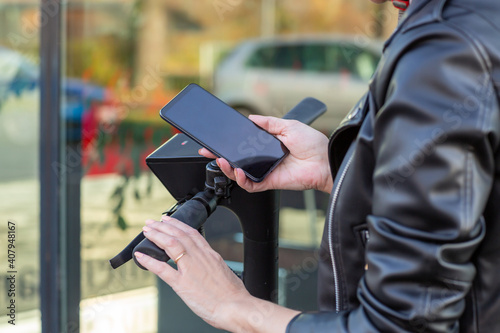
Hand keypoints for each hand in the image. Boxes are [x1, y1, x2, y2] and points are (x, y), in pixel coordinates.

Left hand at [135, 216, 298, 331]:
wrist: (237, 307)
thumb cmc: (234, 295)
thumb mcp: (224, 272)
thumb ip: (212, 266)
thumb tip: (206, 266)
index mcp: (210, 255)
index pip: (192, 233)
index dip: (178, 225)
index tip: (169, 220)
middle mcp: (200, 258)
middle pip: (179, 235)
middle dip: (163, 226)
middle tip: (152, 222)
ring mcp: (191, 269)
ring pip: (171, 245)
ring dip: (157, 236)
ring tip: (147, 231)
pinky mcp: (183, 284)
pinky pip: (162, 269)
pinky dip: (150, 261)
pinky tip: (141, 256)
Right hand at [199, 115, 332, 192]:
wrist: (324, 160)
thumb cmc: (312, 143)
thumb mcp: (288, 125)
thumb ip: (268, 122)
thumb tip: (251, 117)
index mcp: (268, 144)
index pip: (243, 144)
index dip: (229, 142)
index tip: (216, 138)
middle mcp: (264, 158)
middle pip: (237, 159)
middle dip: (220, 155)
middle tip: (207, 150)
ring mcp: (266, 171)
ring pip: (240, 173)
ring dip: (227, 167)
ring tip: (221, 160)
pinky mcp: (269, 182)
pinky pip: (250, 184)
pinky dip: (241, 179)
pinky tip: (237, 170)